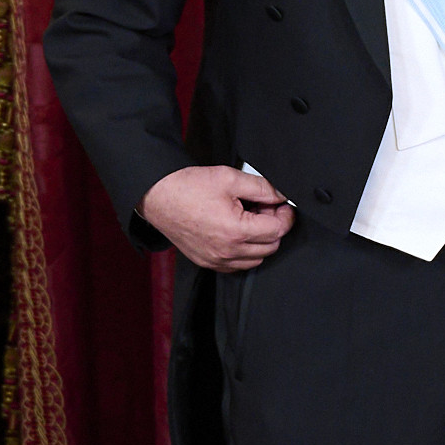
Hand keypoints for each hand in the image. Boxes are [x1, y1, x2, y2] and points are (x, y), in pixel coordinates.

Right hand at [144, 164, 293, 270]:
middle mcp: (227, 251)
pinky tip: (238, 232)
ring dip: (260, 240)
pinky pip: (238, 265)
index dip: (285, 215)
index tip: (281, 205)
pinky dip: (245, 252)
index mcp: (235, 230)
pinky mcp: (207, 262)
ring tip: (249, 219)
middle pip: (271, 246)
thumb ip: (262, 187)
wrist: (159, 196)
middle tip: (264, 207)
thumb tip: (281, 195)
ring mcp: (216, 260)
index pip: (277, 230)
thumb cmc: (188, 187)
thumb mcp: (230, 178)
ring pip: (257, 259)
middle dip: (273, 226)